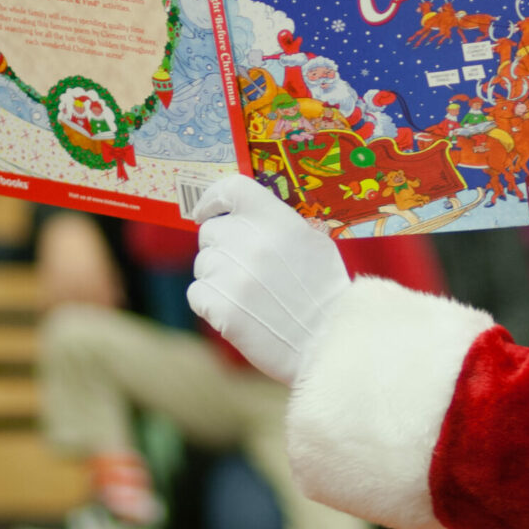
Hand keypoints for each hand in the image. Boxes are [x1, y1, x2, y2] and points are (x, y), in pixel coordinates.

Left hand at [188, 175, 348, 383]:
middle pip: (210, 231)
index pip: (231, 189)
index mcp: (277, 219)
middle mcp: (251, 241)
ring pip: (203, 265)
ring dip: (218, 278)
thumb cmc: (324, 291)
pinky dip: (211, 303)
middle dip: (221, 248)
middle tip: (244, 269)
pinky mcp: (221, 307)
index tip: (206, 212)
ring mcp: (233, 275)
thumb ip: (277, 223)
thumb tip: (242, 216)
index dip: (213, 199)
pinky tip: (238, 312)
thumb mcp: (313, 242)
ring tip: (249, 296)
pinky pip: (197, 294)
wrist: (330, 340)